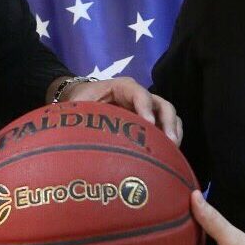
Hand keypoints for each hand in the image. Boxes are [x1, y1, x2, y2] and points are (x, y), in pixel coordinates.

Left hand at [66, 77, 181, 144]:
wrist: (82, 101)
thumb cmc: (81, 101)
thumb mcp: (77, 104)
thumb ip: (78, 113)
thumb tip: (70, 129)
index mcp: (123, 88)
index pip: (139, 93)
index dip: (145, 107)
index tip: (147, 123)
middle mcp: (140, 97)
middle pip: (162, 105)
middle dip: (168, 123)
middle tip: (169, 142)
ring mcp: (148, 110)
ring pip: (169, 117)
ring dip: (173, 133)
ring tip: (172, 152)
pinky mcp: (151, 123)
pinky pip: (167, 128)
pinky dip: (171, 140)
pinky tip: (169, 156)